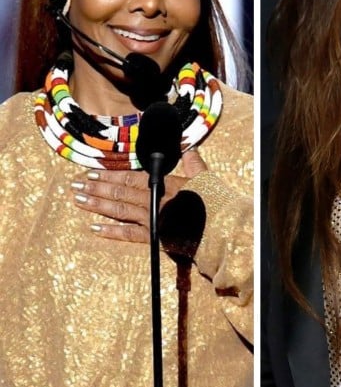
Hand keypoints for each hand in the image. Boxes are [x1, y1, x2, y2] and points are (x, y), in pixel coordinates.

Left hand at [71, 150, 207, 242]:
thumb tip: (190, 149)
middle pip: (120, 191)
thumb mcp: (205, 178)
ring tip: (78, 200)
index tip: (91, 172)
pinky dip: (111, 231)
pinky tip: (95, 228)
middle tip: (75, 184)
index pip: (131, 177)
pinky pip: (128, 234)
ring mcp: (152, 218)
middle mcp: (153, 199)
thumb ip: (194, 163)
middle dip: (96, 187)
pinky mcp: (155, 237)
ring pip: (119, 209)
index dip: (110, 174)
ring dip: (97, 204)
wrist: (220, 228)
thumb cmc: (214, 202)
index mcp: (165, 184)